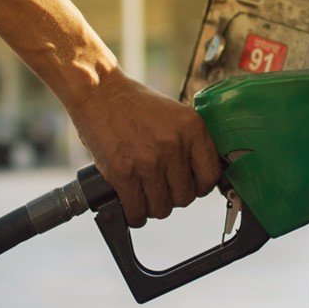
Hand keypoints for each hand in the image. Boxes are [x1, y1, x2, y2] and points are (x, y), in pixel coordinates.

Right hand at [70, 69, 221, 226]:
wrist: (98, 93)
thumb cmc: (134, 104)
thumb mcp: (174, 114)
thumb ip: (189, 143)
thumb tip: (198, 176)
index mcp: (192, 128)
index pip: (210, 176)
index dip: (199, 186)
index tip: (190, 185)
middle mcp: (173, 145)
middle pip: (185, 197)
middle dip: (173, 197)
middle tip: (162, 188)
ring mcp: (148, 161)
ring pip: (161, 208)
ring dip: (153, 207)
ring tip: (145, 195)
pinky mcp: (122, 173)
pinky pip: (136, 210)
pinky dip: (134, 214)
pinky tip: (132, 205)